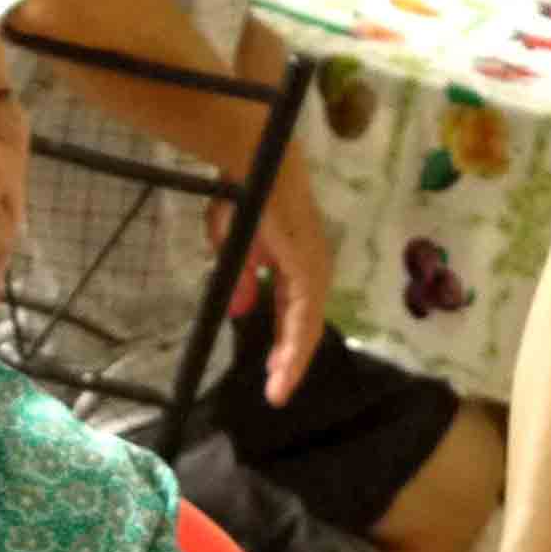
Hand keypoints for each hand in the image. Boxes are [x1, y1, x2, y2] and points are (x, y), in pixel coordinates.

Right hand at [206, 146, 329, 403]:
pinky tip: (286, 368)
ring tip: (279, 390)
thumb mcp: (237, 243)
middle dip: (291, 355)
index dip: (284, 337)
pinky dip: (296, 345)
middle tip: (276, 388)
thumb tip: (242, 307)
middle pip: (305, 320)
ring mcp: (313, 266)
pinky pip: (304, 316)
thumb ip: (244, 275)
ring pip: (308, 325)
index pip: (294, 306)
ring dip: (294, 359)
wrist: (253, 161)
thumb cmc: (243, 194)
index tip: (271, 368)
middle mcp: (311, 264)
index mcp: (295, 259)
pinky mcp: (308, 268)